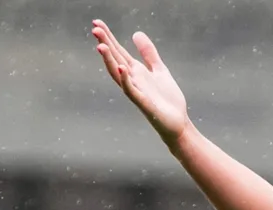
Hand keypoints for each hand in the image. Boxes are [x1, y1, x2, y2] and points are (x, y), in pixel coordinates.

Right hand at [92, 21, 190, 142]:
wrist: (178, 123)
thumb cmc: (167, 100)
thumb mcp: (159, 70)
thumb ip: (148, 53)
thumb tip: (135, 33)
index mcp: (135, 72)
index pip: (118, 51)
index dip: (108, 37)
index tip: (97, 22)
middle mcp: (132, 80)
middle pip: (115, 59)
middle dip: (105, 44)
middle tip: (94, 28)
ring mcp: (136, 92)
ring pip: (118, 75)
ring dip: (109, 61)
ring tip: (101, 46)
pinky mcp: (144, 103)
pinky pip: (132, 91)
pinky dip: (126, 80)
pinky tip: (122, 68)